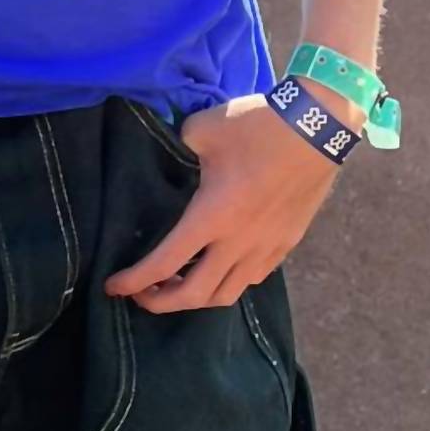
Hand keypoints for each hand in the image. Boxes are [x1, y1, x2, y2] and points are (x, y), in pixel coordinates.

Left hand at [104, 92, 344, 310]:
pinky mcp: (286, 244)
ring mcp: (267, 247)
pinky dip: (226, 284)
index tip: (113, 287)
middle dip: (162, 303)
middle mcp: (239, 242)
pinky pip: (251, 279)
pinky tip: (214, 268)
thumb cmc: (255, 127)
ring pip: (227, 294)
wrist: (316, 129)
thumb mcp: (201, 130)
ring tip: (175, 284)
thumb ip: (177, 147)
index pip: (166, 262)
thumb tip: (168, 154)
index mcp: (212, 216)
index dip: (136, 280)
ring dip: (196, 298)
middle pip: (197, 295)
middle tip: (140, 296)